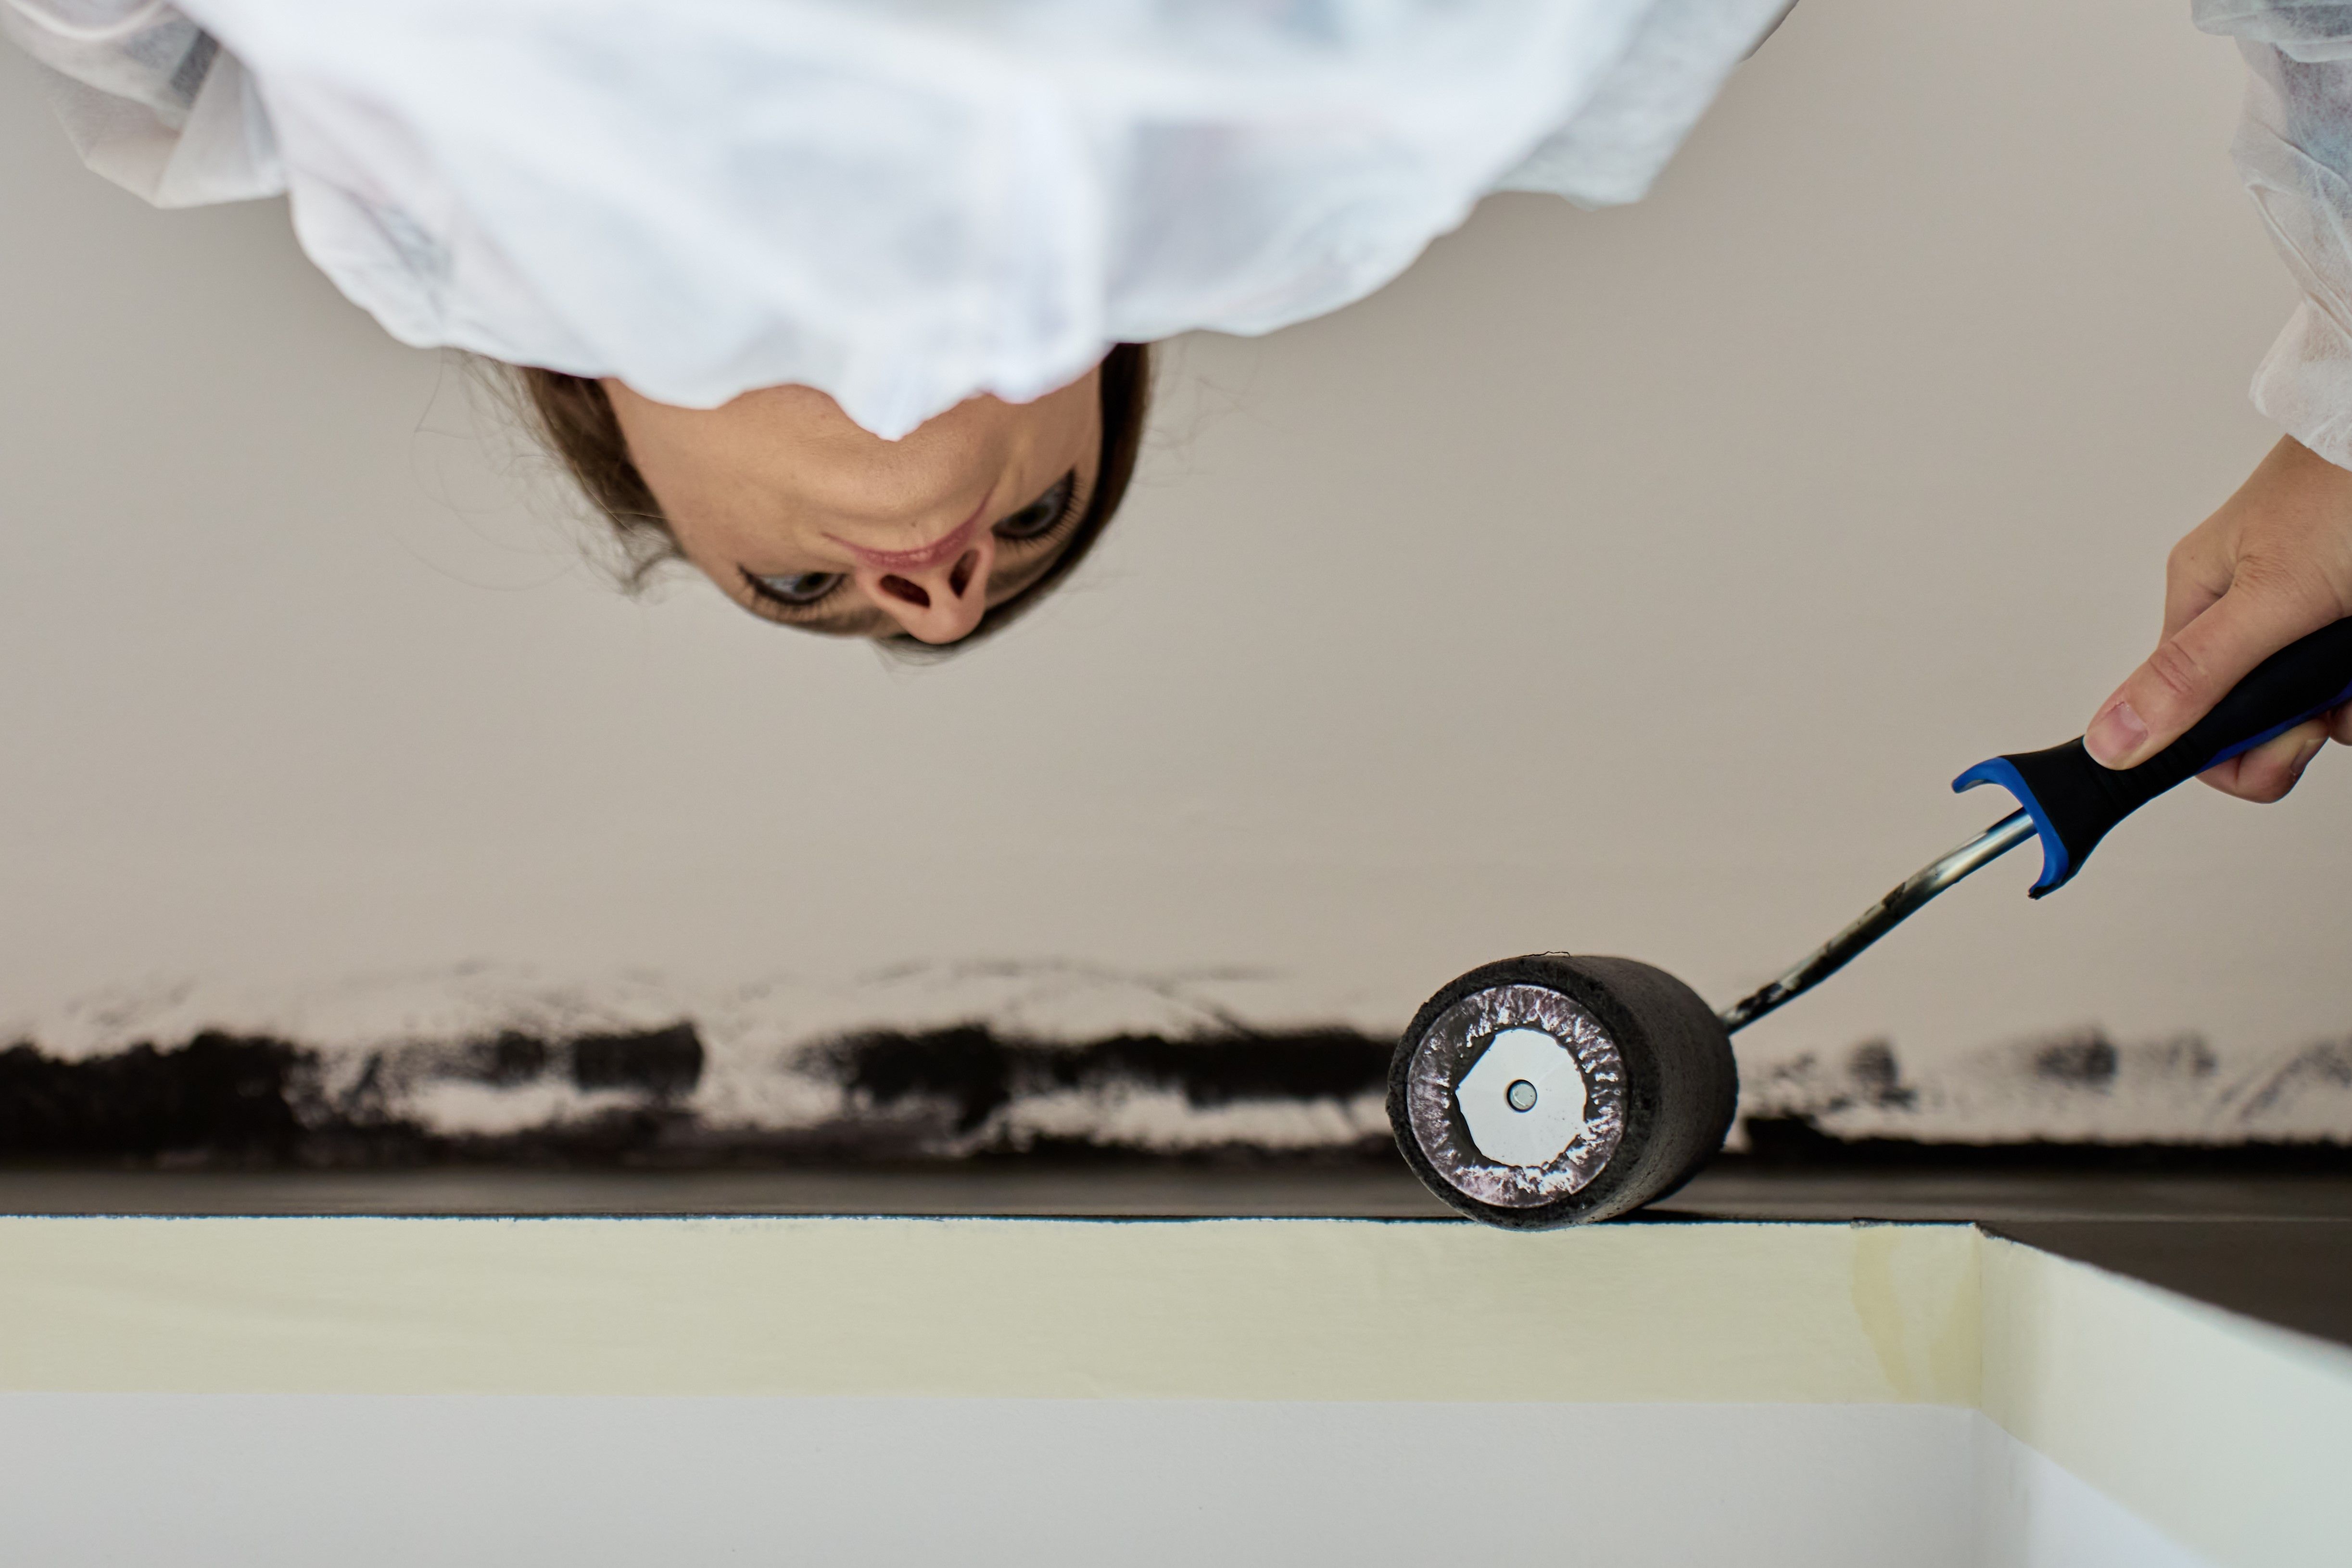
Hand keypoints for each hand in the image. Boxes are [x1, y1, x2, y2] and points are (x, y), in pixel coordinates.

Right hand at [2084, 436, 2351, 800]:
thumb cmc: (2349, 485)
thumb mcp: (2273, 595)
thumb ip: (2195, 672)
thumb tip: (2110, 739)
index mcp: (2200, 598)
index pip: (2180, 716)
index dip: (2229, 751)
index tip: (2279, 747)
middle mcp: (2244, 609)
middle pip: (2250, 719)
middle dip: (2300, 727)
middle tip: (2331, 700)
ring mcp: (2302, 613)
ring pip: (2309, 707)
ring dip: (2343, 703)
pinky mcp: (2342, 615)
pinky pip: (2343, 686)